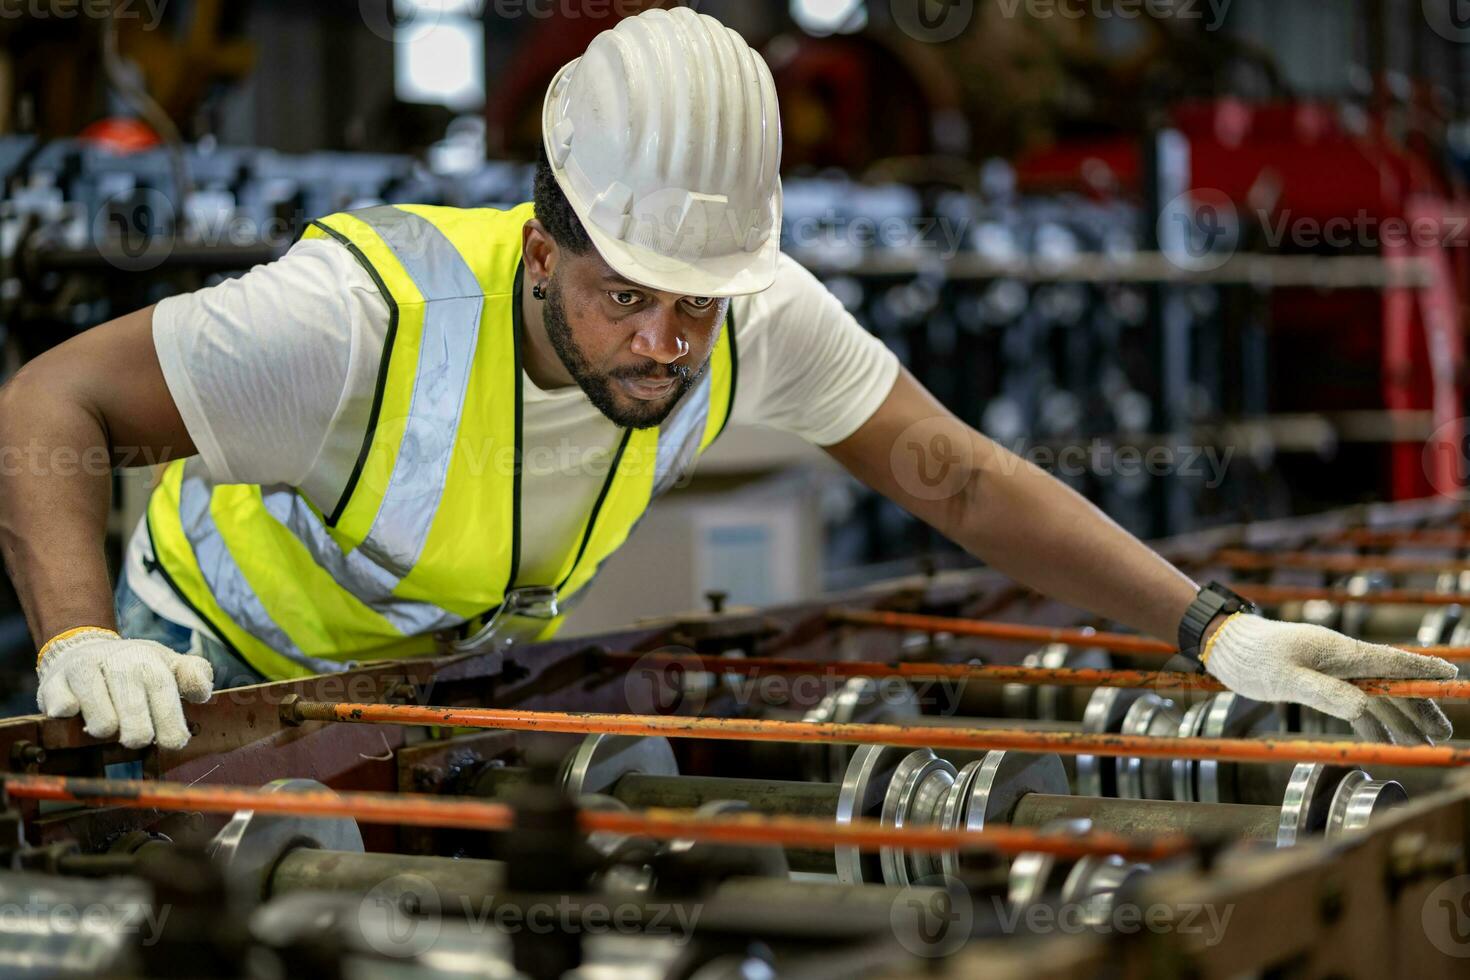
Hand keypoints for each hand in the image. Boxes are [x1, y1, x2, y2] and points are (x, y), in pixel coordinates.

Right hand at [36, 628, 213, 748]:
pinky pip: (61, 706)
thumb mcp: (169, 666)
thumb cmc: (134, 669)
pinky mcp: (53, 683)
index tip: (175, 742)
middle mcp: (117, 661)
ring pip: (98, 713)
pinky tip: (74, 713)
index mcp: (149, 660)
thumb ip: (194, 676)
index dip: (170, 720)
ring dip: (105, 727)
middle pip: (132, 706)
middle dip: (138, 731)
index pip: (163, 688)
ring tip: (108, 727)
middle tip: (139, 740)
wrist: (83, 651)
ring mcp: (83, 670)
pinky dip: (68, 714)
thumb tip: (202, 693)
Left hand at [1202, 614, 1455, 743]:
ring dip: (1398, 718)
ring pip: (1375, 694)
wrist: (1225, 647)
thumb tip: (1363, 707)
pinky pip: (1352, 702)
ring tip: (1422, 743)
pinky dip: (1370, 720)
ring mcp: (1331, 670)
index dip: (1423, 670)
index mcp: (1340, 652)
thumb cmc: (1252, 658)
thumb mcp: (1285, 678)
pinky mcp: (1318, 681)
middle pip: (1390, 683)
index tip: (1452, 677)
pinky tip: (1384, 740)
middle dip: (1419, 707)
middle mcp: (1342, 659)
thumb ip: (1323, 692)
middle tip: (1442, 733)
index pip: (1391, 661)